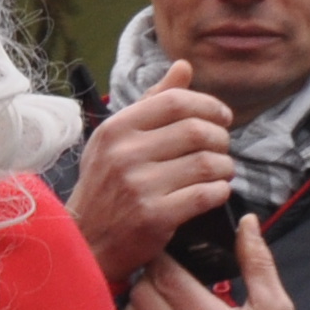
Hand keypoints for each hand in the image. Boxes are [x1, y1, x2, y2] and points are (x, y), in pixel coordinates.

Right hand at [67, 56, 241, 283]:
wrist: (85, 241)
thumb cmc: (106, 186)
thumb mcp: (117, 139)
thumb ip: (152, 102)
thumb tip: (184, 67)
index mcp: (117, 128)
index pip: (176, 101)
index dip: (209, 105)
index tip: (222, 118)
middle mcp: (125, 153)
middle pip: (197, 130)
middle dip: (221, 139)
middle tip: (222, 149)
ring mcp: (139, 185)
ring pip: (206, 162)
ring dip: (224, 166)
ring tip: (221, 172)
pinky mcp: (154, 216)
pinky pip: (205, 194)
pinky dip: (219, 191)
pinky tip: (215, 192)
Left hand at [123, 214, 304, 309]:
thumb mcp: (275, 307)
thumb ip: (257, 261)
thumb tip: (245, 222)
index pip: (164, 271)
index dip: (165, 256)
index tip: (174, 254)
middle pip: (142, 289)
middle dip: (153, 276)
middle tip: (170, 275)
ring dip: (142, 300)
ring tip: (163, 299)